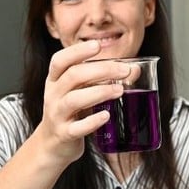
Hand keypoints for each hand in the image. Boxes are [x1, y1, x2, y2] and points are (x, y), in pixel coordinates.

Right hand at [35, 40, 130, 164]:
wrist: (53, 144)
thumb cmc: (71, 112)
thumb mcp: (81, 92)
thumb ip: (103, 80)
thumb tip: (135, 70)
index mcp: (55, 80)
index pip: (60, 60)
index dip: (77, 51)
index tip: (97, 45)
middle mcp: (53, 95)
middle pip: (73, 76)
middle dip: (101, 70)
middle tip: (125, 70)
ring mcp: (57, 115)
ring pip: (74, 100)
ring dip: (99, 92)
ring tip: (120, 90)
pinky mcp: (64, 134)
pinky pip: (77, 128)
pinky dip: (92, 122)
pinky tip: (106, 115)